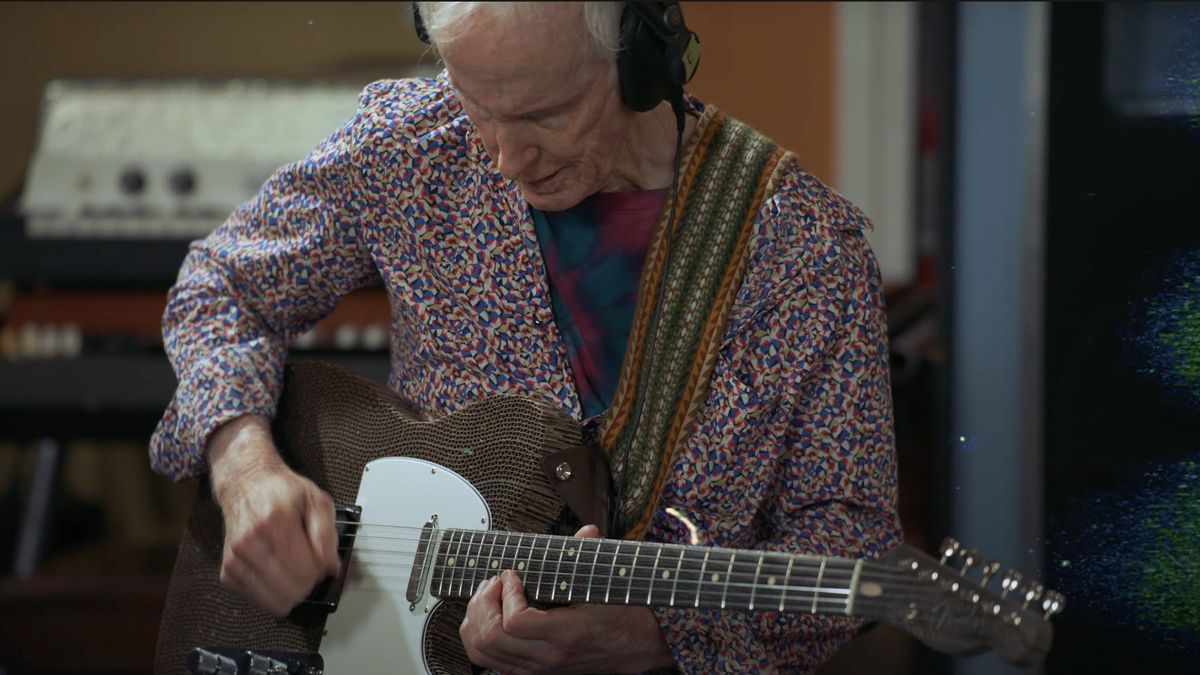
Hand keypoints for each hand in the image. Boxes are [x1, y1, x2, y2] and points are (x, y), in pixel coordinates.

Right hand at [207, 414, 339, 616]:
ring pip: (275, 601)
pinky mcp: (227, 572)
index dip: (320, 571)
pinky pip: (258, 600)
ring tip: (293, 570)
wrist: (247, 485)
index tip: (321, 562)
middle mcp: (250, 542)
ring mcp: (235, 559)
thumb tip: (331, 568)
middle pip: (291, 589)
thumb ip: (327, 535)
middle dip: (308, 583)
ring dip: (291, 592)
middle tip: (308, 566)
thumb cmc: (283, 492)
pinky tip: (276, 572)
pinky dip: (273, 592)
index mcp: (275, 522)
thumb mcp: (317, 501)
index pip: (305, 570)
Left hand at [459, 524, 675, 673]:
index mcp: (567, 633)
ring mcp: (536, 667)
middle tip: (496, 581)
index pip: (515, 623)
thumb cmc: (622, 615)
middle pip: (490, 637)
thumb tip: (587, 532)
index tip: (514, 575)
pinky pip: (487, 659)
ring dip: (476, 618)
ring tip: (489, 595)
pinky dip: (477, 634)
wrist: (634, 647)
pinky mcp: (530, 670)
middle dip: (484, 602)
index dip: (507, 594)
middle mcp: (547, 656)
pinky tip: (489, 613)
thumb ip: (590, 556)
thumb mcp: (607, 583)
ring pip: (482, 651)